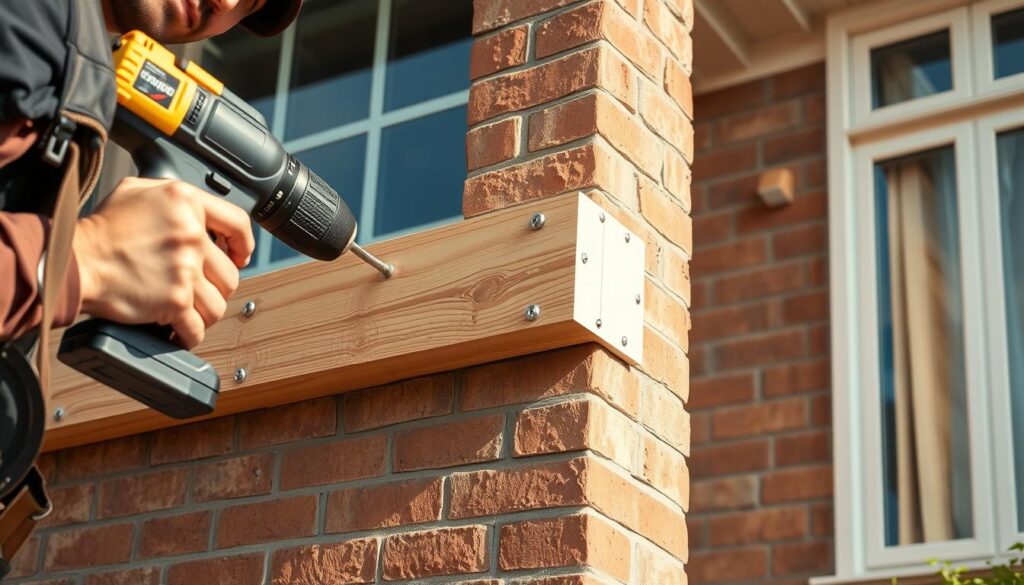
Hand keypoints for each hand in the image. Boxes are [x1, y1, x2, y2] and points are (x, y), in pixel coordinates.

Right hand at [72, 177, 254, 348]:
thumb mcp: (137, 190)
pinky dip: (190, 335)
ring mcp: (185, 268)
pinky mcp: (175, 300)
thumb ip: (172, 194)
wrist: (76, 261)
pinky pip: (197, 327)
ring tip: (189, 311)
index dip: (244, 244)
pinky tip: (180, 332)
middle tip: (199, 290)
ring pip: (218, 304)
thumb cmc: (102, 229)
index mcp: (186, 203)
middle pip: (230, 273)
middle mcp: (191, 234)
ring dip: (205, 312)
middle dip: (216, 286)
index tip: (239, 257)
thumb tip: (196, 208)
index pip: (238, 223)